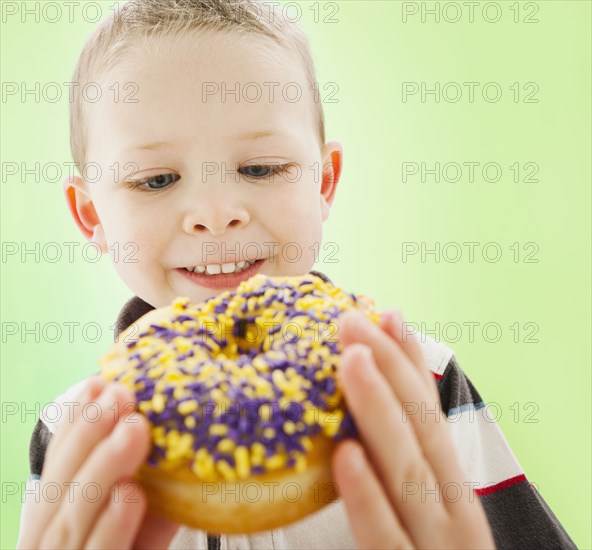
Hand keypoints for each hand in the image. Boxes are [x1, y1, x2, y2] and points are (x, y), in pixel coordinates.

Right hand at [18, 376, 178, 548]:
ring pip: (71, 518)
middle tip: (121, 394)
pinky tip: (130, 494)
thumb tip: (174, 430)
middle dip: (89, 435)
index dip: (74, 423)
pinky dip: (110, 527)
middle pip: (59, 486)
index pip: (57, 465)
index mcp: (57, 518)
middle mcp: (50, 541)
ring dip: (102, 467)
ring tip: (133, 429)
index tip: (97, 382)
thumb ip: (154, 485)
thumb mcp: (143, 521)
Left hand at [332, 310, 494, 548]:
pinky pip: (387, 539)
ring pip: (408, 471)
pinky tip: (345, 455)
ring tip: (349, 360)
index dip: (403, 360)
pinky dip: (368, 496)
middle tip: (351, 320)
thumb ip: (404, 451)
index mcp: (449, 487)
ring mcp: (437, 547)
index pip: (428, 412)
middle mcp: (451, 510)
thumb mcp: (424, 502)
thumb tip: (373, 400)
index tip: (378, 313)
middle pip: (419, 430)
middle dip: (386, 369)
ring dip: (379, 411)